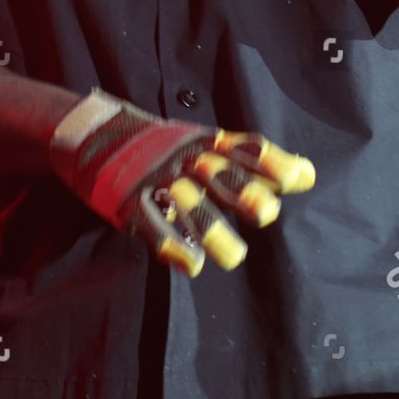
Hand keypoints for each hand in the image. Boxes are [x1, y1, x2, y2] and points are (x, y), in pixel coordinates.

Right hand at [48, 88, 315, 276]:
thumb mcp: (202, 144)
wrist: (93, 134)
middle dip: (243, 192)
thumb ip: (248, 162)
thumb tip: (305, 175)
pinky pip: (151, 222)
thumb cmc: (162, 148)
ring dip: (211, 230)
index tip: (302, 178)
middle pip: (217, 174)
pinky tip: (190, 264)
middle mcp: (184, 157)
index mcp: (204, 143)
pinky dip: (169, 243)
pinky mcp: (128, 200)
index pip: (243, 150)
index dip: (272, 163)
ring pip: (186, 202)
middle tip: (268, 213)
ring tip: (234, 257)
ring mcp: (155, 177)